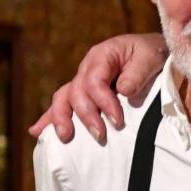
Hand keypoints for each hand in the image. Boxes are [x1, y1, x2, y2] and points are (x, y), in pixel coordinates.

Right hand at [28, 33, 167, 142]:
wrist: (153, 52)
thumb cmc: (152, 53)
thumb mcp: (151, 56)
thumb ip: (138, 72)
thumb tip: (122, 90)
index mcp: (102, 56)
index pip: (94, 81)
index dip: (103, 102)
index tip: (117, 121)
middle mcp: (87, 68)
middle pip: (76, 92)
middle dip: (86, 115)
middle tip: (100, 135)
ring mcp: (82, 81)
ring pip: (63, 98)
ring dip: (61, 118)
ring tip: (65, 137)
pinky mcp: (84, 94)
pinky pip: (63, 105)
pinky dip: (49, 118)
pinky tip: (38, 132)